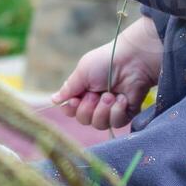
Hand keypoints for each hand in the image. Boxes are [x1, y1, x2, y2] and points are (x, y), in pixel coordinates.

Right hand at [50, 16, 162, 130]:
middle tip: (96, 94)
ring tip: (111, 95)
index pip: (71, 110)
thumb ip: (69, 88)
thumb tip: (53, 100)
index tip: (76, 100)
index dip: (72, 109)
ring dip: (103, 110)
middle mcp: (96, 102)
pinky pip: (115, 123)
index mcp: (84, 90)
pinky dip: (117, 111)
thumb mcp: (82, 72)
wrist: (133, 61)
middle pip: (83, 120)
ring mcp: (111, 108)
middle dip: (88, 108)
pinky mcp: (126, 113)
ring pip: (99, 124)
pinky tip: (122, 98)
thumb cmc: (106, 62)